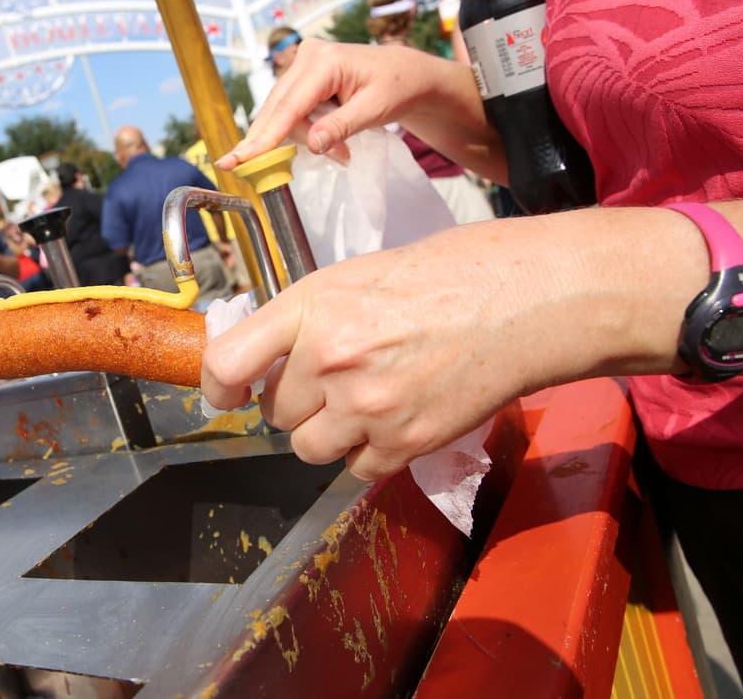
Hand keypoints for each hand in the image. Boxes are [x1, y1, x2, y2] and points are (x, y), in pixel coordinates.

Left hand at [200, 218, 608, 481]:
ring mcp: (367, 407)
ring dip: (327, 431)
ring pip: (307, 448)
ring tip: (363, 399)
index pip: (227, 361)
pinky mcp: (404, 443)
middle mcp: (331, 359)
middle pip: (274, 411)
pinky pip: (355, 468)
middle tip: (335, 375)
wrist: (526, 301)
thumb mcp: (357, 276)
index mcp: (313, 307)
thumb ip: (305, 317)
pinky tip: (396, 416)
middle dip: (296, 399)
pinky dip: (368, 452)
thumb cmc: (448, 274)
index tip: (224, 391)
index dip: (216, 383)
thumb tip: (263, 352)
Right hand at [217, 40, 431, 170]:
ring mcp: (302, 64)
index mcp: (325, 61)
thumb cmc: (397, 87)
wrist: (407, 72)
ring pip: (283, 112)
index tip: (239, 159)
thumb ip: (341, 126)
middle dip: (282, 142)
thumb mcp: (374, 110)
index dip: (264, 137)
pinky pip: (291, 108)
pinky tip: (326, 140)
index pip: (288, 106)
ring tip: (342, 151)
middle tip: (291, 164)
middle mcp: (307, 57)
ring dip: (303, 138)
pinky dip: (304, 129)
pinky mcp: (302, 75)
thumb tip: (310, 145)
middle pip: (280, 110)